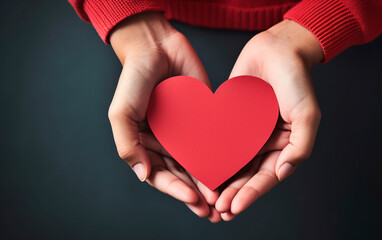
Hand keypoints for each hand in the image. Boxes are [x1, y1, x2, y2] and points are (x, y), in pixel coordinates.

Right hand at [108, 12, 220, 221]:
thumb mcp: (122, 113)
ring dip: (210, 182)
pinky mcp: (204, 118)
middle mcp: (166, 142)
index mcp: (145, 145)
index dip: (176, 190)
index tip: (193, 200)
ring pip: (199, 162)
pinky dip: (221, 156)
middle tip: (212, 210)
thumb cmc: (134, 79)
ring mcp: (186, 131)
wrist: (157, 46)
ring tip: (223, 198)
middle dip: (196, 194)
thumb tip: (142, 176)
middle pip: (182, 175)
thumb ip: (128, 145)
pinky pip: (213, 140)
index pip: (160, 176)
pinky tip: (232, 169)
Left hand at [215, 20, 322, 219]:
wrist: (276, 49)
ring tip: (207, 197)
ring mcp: (246, 132)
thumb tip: (283, 174)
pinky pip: (218, 140)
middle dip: (233, 193)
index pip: (266, 177)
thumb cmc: (296, 80)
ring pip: (231, 162)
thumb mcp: (307, 114)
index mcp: (283, 146)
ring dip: (219, 180)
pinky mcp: (229, 119)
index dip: (251, 194)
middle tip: (218, 209)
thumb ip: (300, 147)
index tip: (234, 207)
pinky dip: (210, 155)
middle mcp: (263, 143)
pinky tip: (197, 167)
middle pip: (246, 175)